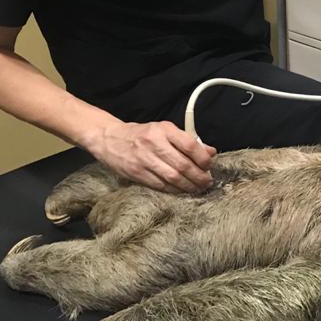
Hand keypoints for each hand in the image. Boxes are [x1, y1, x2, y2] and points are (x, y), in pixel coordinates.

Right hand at [86, 121, 216, 193]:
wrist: (110, 139)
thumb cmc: (143, 135)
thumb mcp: (165, 130)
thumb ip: (188, 141)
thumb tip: (211, 152)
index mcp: (164, 130)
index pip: (189, 145)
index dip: (203, 158)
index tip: (209, 166)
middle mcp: (154, 143)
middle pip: (182, 165)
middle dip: (198, 176)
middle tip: (207, 182)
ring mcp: (144, 159)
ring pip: (172, 177)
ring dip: (188, 186)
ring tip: (197, 188)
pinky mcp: (136, 173)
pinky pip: (160, 185)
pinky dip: (174, 190)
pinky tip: (181, 190)